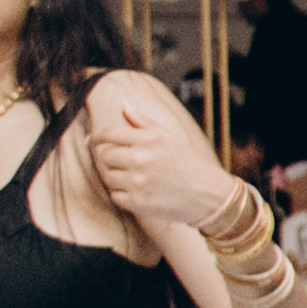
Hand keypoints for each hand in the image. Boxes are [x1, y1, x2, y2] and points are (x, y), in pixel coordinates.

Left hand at [76, 71, 234, 235]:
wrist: (211, 195)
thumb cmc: (191, 164)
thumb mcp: (170, 137)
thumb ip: (144, 122)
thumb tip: (124, 105)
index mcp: (150, 139)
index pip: (108, 134)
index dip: (97, 137)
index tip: (95, 140)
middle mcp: (142, 159)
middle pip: (104, 156)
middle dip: (107, 158)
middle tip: (117, 162)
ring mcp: (139, 182)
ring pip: (107, 177)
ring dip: (114, 177)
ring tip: (129, 177)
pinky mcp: (139, 203)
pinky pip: (115, 196)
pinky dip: (121, 194)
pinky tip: (135, 191)